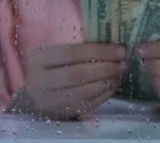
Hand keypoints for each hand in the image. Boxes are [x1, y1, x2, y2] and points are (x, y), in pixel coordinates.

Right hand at [8, 43, 126, 119]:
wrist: (35, 96)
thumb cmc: (52, 68)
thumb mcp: (56, 54)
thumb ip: (78, 49)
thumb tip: (112, 45)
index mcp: (39, 59)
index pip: (71, 53)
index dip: (99, 51)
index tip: (120, 50)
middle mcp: (40, 81)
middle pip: (77, 74)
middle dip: (105, 68)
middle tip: (123, 63)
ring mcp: (49, 100)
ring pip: (82, 93)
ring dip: (106, 82)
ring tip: (120, 73)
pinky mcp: (60, 113)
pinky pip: (86, 105)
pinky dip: (103, 95)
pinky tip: (112, 85)